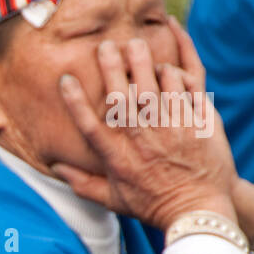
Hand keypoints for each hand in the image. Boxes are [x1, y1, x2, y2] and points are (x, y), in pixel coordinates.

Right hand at [52, 17, 239, 230]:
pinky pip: (188, 84)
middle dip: (112, 66)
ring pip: (156, 82)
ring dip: (145, 60)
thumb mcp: (113, 200)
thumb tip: (54, 168)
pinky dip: (178, 67)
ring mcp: (172, 126)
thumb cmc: (152, 205)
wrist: (199, 208)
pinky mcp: (198, 119)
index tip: (66, 80)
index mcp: (117, 156)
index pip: (88, 124)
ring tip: (136, 45)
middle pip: (122, 94)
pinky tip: (169, 58)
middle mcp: (143, 138)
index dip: (74, 100)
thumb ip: (81, 183)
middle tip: (107, 46)